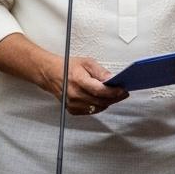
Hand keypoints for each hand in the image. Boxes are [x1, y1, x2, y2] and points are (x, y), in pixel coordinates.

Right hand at [0, 33, 128, 115]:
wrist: (51, 75)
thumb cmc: (68, 67)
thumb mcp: (87, 62)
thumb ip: (100, 72)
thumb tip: (113, 79)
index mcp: (78, 80)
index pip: (100, 90)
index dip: (114, 92)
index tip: (123, 90)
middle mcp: (74, 94)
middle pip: (101, 100)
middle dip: (115, 97)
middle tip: (123, 92)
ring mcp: (73, 104)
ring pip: (98, 107)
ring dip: (108, 102)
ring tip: (115, 95)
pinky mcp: (72, 110)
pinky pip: (91, 110)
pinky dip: (99, 105)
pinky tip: (102, 99)